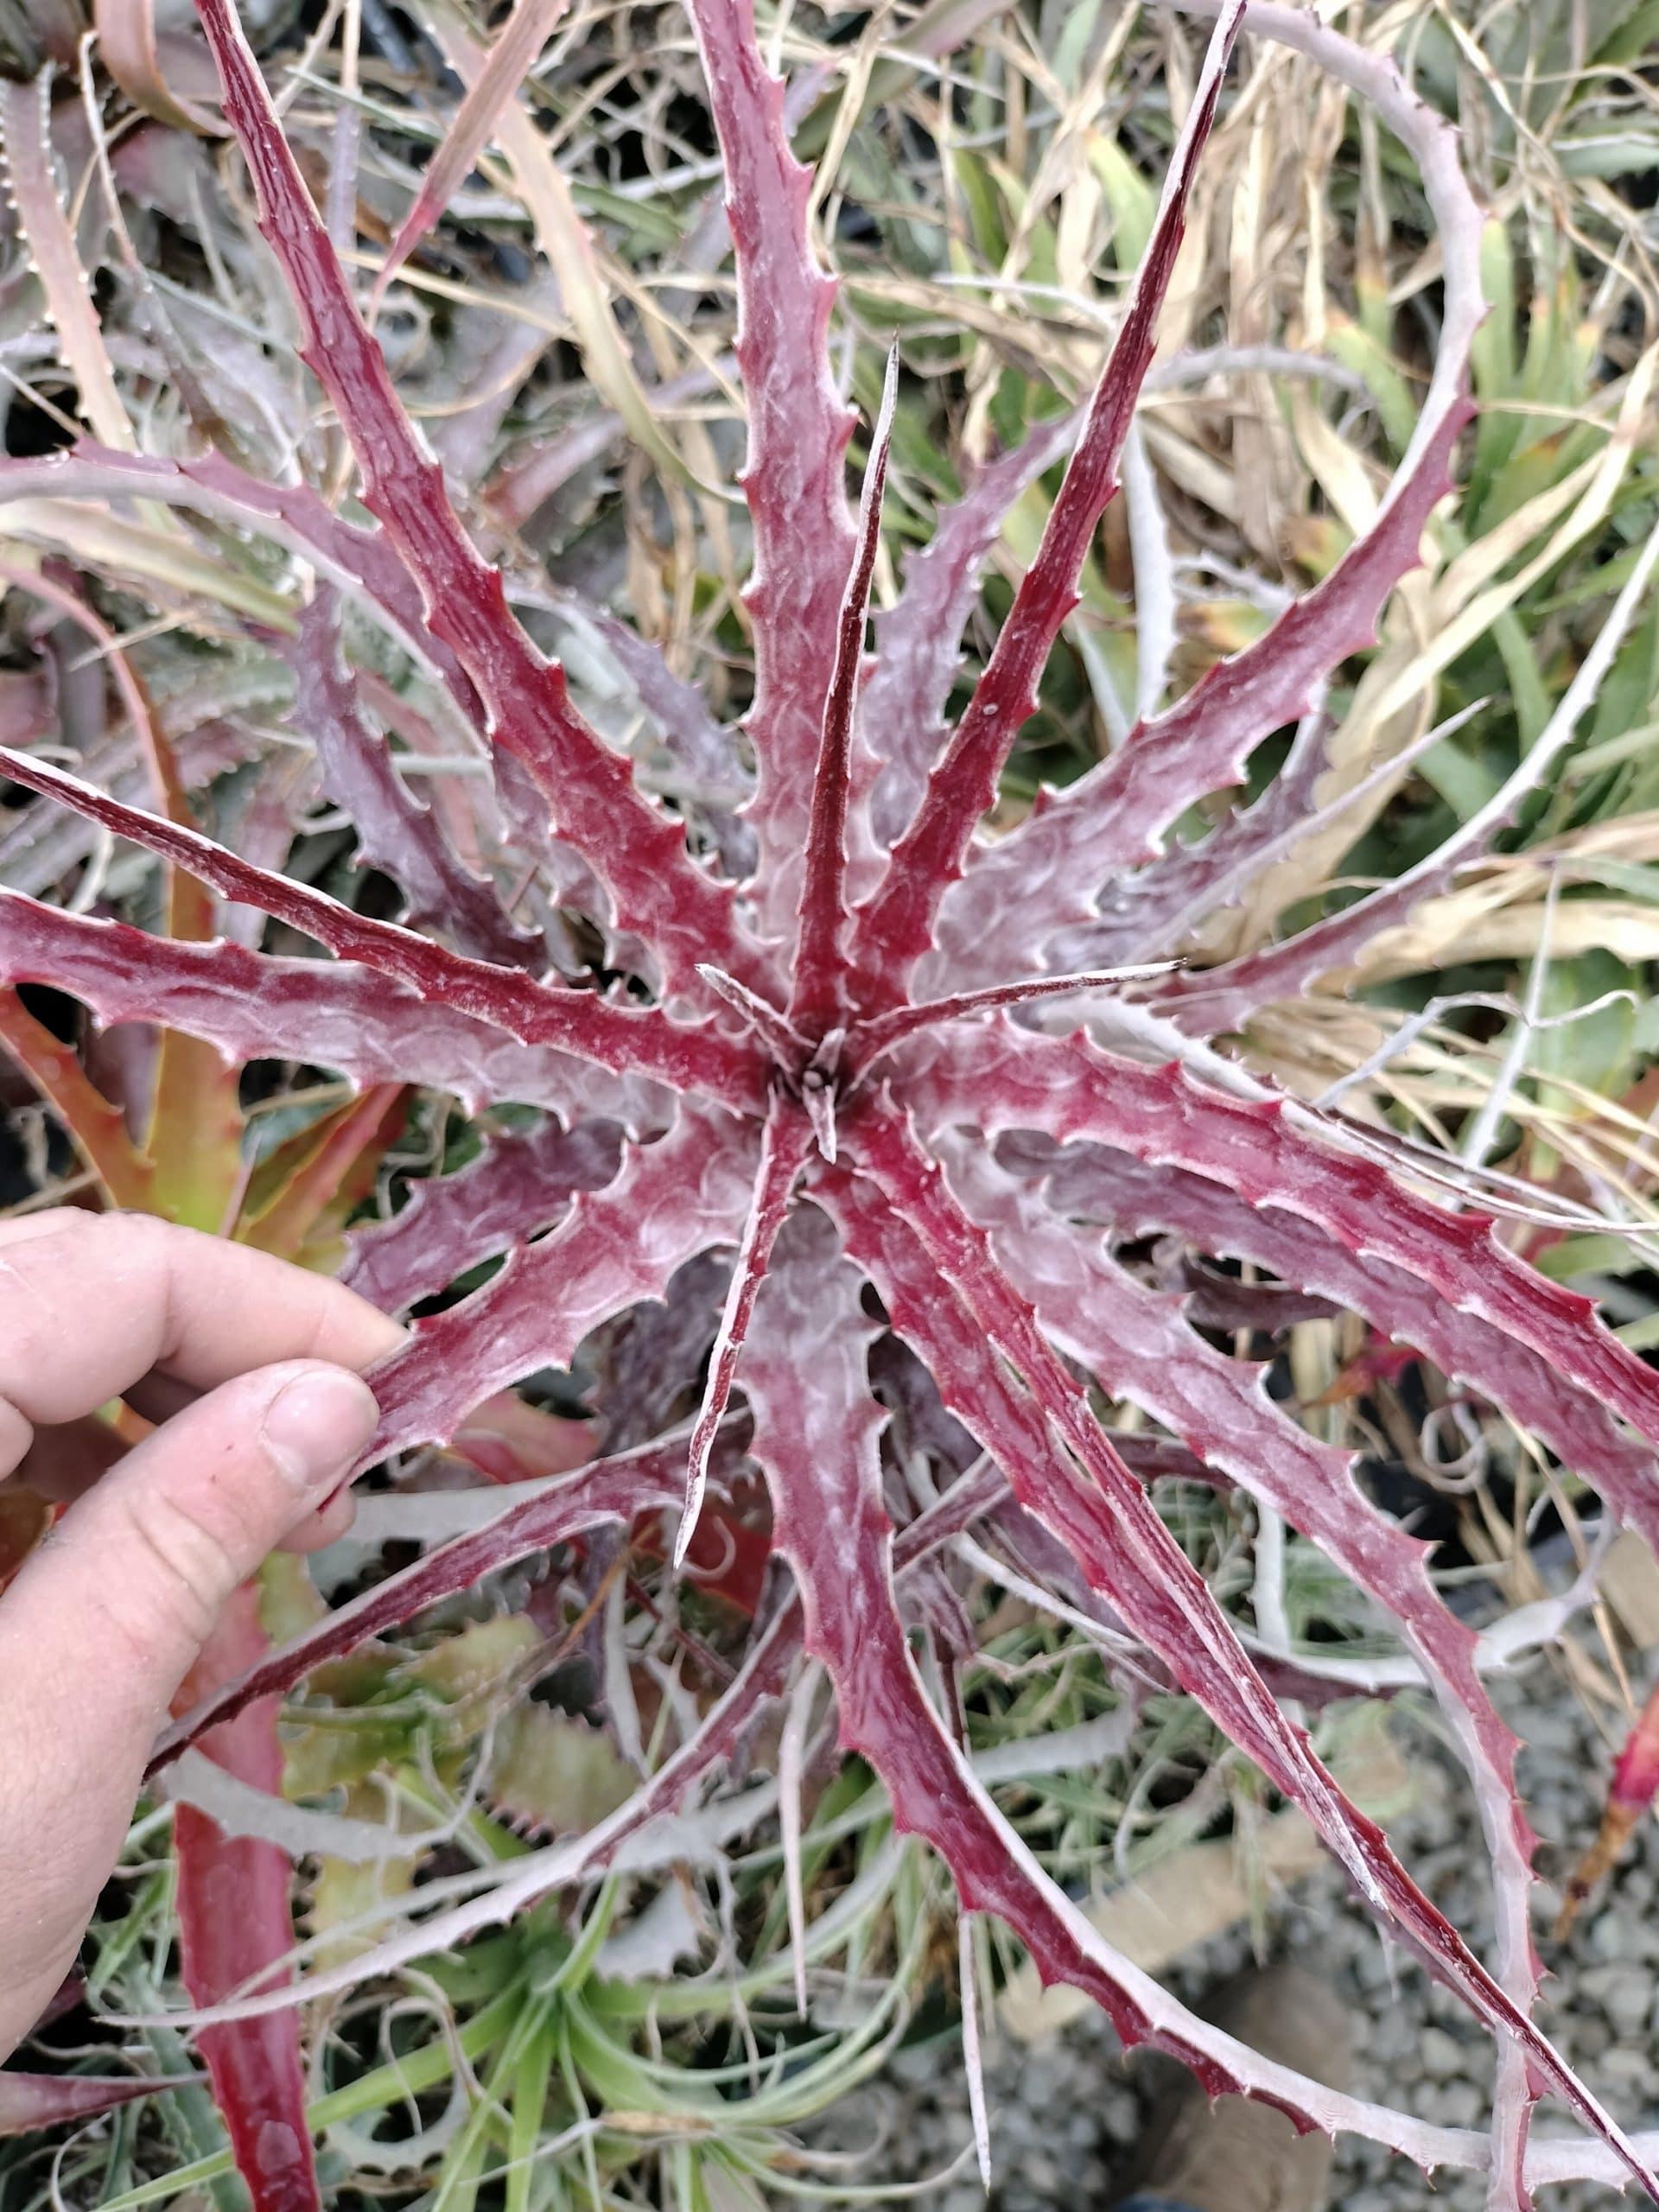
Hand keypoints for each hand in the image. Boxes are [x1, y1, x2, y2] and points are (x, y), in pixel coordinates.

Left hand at [0, 1209, 401, 2060]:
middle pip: (47, 1289)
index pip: (97, 1274)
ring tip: (258, 1517)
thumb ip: (175, 1542)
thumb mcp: (39, 1749)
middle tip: (334, 1460)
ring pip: (11, 1348)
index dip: (264, 1304)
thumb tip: (329, 1398)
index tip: (391, 1382)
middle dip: (211, 1351)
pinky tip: (133, 1562)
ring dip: (145, 1407)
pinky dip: (64, 1469)